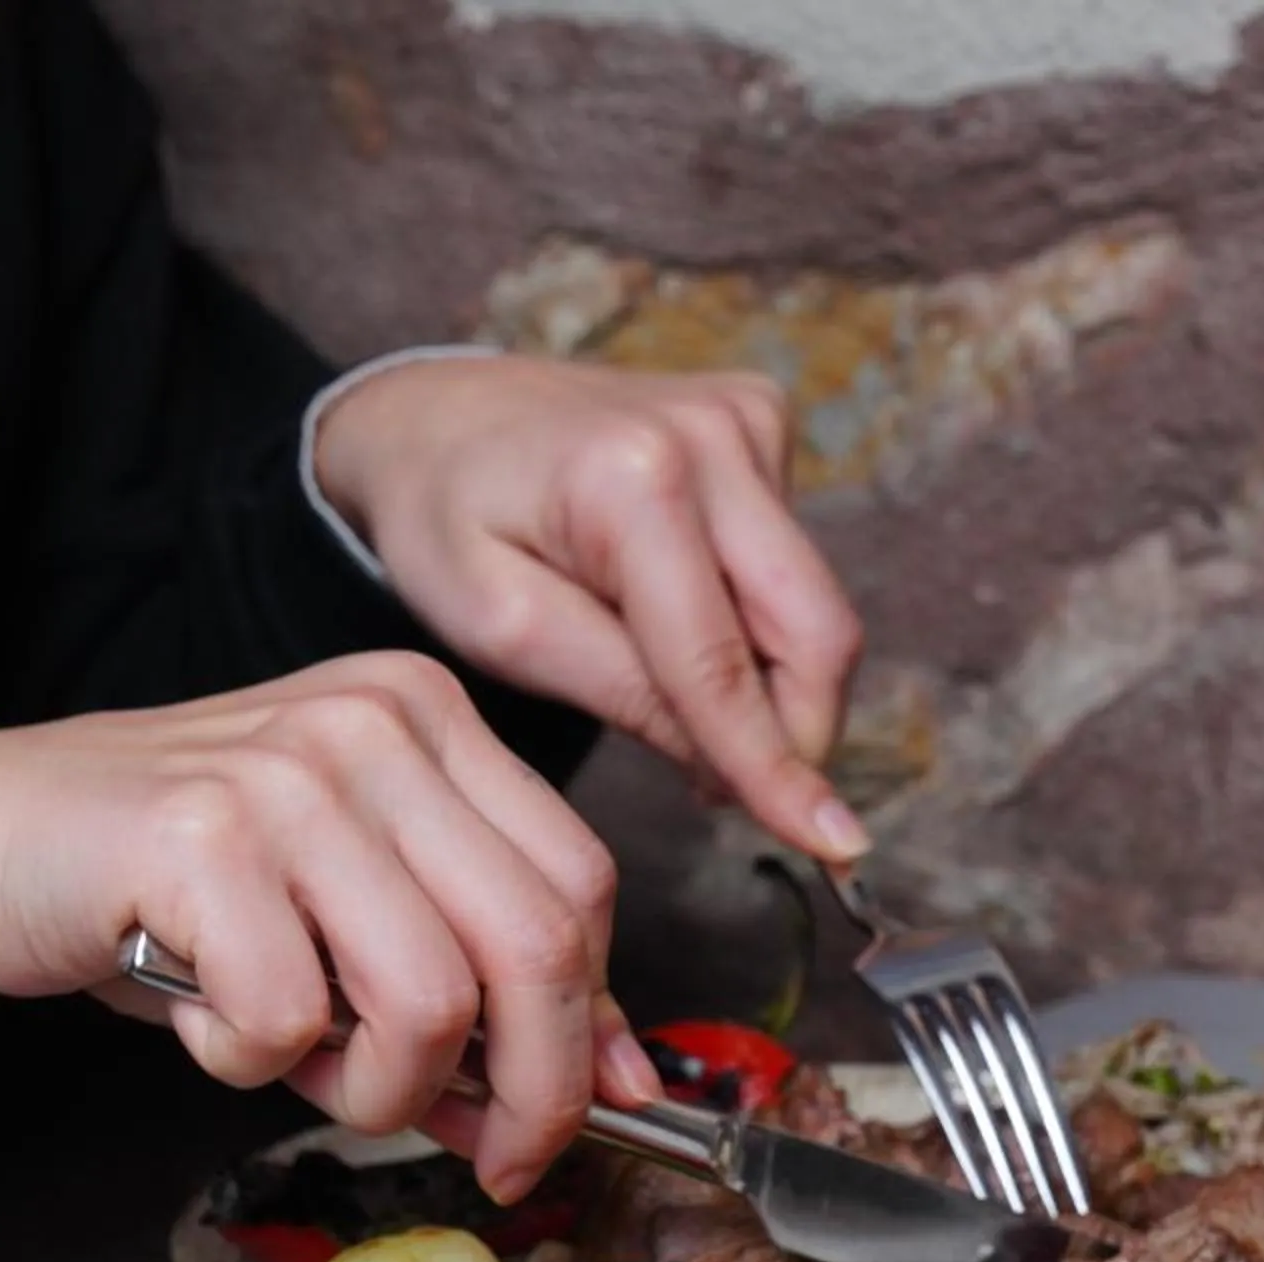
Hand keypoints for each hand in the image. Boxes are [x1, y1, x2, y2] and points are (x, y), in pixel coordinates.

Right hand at [0, 652, 657, 1198]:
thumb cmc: (169, 892)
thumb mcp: (344, 919)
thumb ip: (475, 988)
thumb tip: (610, 1093)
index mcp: (430, 720)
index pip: (579, 884)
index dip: (591, 1024)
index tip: (564, 1117)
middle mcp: (376, 726)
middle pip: (536, 943)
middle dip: (530, 1090)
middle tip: (491, 1159)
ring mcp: (290, 775)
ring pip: (429, 999)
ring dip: (372, 1088)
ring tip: (293, 1064)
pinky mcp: (201, 839)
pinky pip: (289, 1020)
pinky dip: (248, 1062)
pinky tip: (202, 1016)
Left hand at [312, 354, 869, 859]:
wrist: (431, 413)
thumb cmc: (444, 519)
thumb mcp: (501, 628)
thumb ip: (622, 693)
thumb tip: (735, 771)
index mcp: (633, 480)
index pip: (722, 663)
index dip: (775, 767)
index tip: (832, 845)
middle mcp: (712, 433)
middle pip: (814, 628)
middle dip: (795, 734)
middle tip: (735, 800)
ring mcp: (745, 418)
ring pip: (812, 603)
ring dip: (770, 681)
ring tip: (676, 710)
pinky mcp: (758, 421)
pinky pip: (789, 559)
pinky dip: (754, 618)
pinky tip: (677, 620)